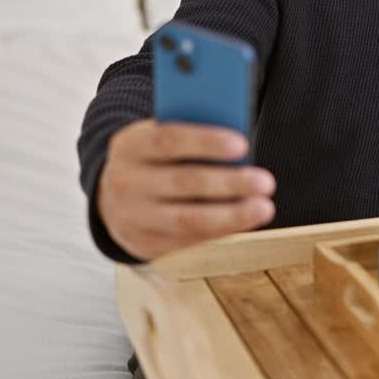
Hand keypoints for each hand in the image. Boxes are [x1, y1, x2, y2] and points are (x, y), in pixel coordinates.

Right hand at [97, 119, 275, 260]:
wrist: (113, 196)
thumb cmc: (156, 159)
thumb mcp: (161, 137)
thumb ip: (192, 134)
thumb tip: (238, 145)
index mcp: (129, 145)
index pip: (168, 140)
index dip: (206, 142)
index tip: (243, 145)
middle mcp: (125, 183)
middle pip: (183, 182)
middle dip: (229, 183)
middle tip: (266, 181)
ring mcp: (133, 218)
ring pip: (188, 219)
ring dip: (231, 215)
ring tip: (264, 207)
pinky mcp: (145, 244)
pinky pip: (188, 240)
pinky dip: (221, 231)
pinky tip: (246, 221)